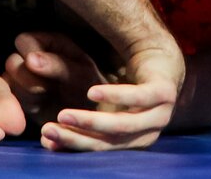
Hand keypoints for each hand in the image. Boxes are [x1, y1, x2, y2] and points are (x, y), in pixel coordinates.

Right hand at [3, 31, 110, 128]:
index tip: (45, 72)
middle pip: (11, 63)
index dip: (30, 56)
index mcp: (49, 42)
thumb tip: (30, 59)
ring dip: (28, 95)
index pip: (23, 41)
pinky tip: (41, 107)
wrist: (90, 117)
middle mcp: (32, 56)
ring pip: (8, 83)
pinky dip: (25, 106)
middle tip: (49, 89)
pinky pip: (10, 100)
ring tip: (47, 97)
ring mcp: (24, 76)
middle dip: (29, 80)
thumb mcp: (82, 75)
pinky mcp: (20, 96)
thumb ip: (57, 65)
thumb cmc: (91, 89)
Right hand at [40, 44, 179, 151]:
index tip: (46, 140)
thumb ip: (79, 125)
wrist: (160, 59)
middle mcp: (147, 134)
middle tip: (49, 130)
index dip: (72, 145)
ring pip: (122, 124)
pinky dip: (115, 96)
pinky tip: (91, 92)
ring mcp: (159, 114)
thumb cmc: (127, 88)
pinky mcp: (164, 92)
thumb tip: (46, 143)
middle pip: (109, 142)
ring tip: (63, 115)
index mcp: (132, 142)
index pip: (100, 150)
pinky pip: (139, 97)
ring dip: (90, 121)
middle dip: (76, 137)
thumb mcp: (101, 109)